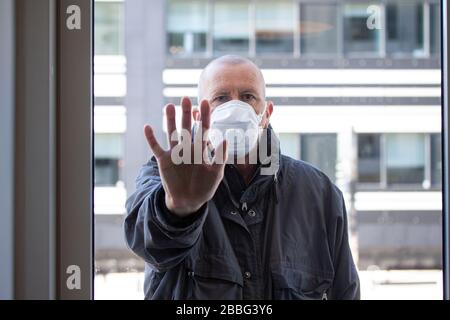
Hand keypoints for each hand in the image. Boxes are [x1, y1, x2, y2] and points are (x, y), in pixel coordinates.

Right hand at [144, 97, 227, 216]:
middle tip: (185, 98)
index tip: (205, 103)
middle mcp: (187, 147)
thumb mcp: (216, 174)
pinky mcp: (164, 161)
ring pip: (171, 133)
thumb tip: (225, 139)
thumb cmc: (205, 187)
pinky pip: (156, 147)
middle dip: (186, 114)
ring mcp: (175, 153)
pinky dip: (151, 138)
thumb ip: (220, 157)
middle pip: (186, 127)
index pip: (203, 129)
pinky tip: (148, 127)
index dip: (204, 116)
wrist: (189, 201)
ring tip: (169, 106)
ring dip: (170, 120)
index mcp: (201, 149)